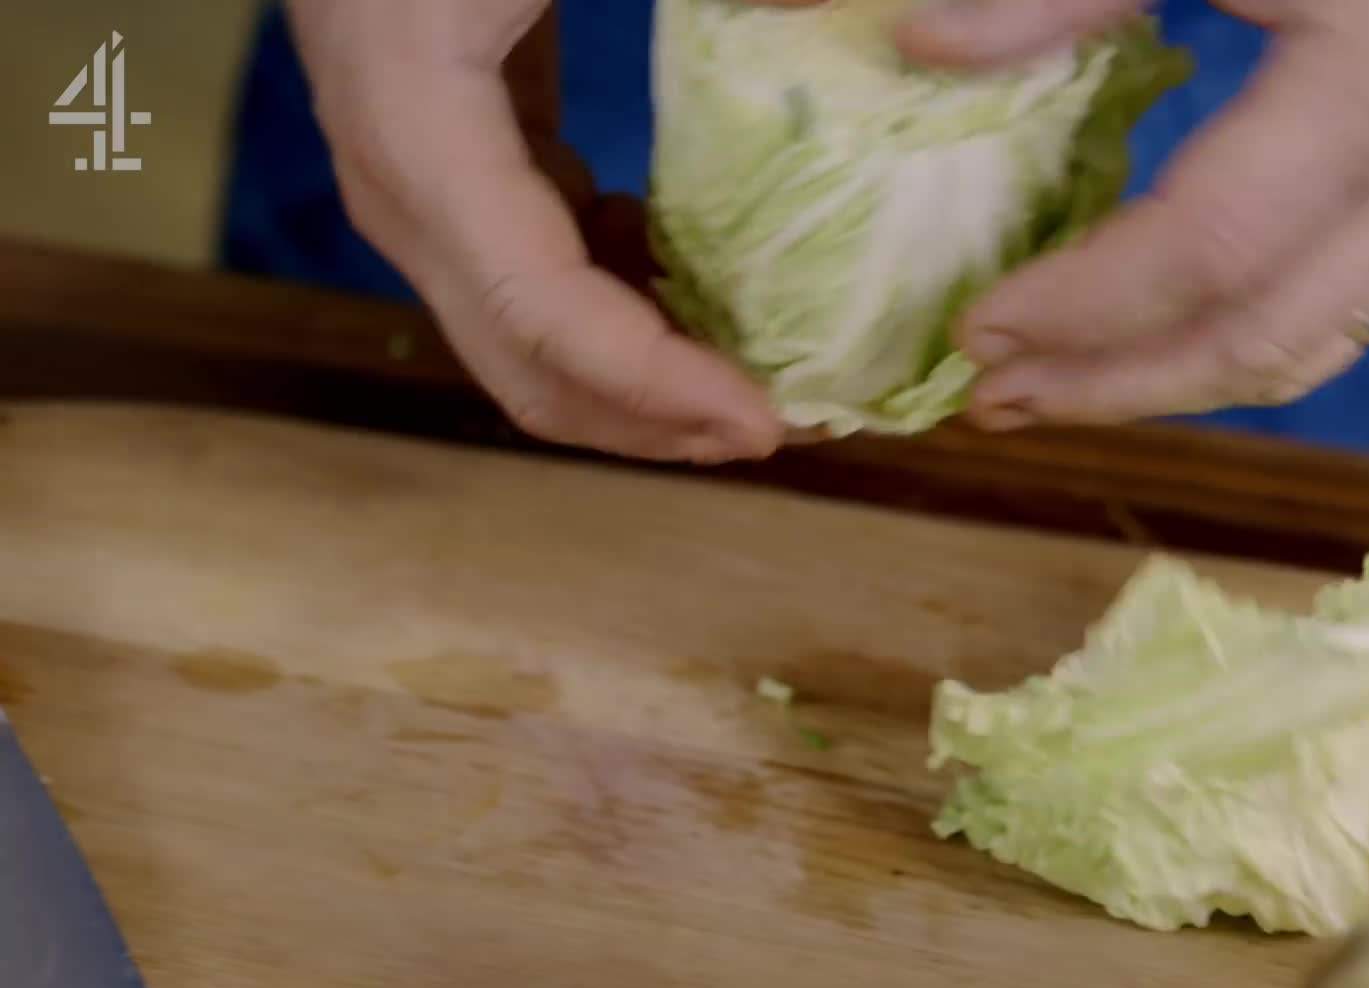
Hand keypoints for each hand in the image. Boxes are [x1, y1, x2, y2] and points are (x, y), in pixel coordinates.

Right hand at [288, 0, 808, 462]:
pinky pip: (538, 287)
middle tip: (789, 429)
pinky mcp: (455, 175)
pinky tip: (704, 298)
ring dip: (648, 383)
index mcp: (422, 135)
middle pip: (532, 368)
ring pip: (531, 345)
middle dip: (660, 421)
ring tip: (767, 381)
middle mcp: (405, 193)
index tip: (766, 418)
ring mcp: (420, 192)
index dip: (656, 383)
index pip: (543, 313)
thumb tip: (827, 10)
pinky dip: (625, 317)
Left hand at [898, 0, 1368, 429]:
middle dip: (1108, 385)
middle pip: (1249, 340)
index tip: (972, 328)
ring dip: (1163, 390)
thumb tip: (919, 48)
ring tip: (1047, 395)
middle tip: (989, 399)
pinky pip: (1330, 323)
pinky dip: (1224, 352)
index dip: (1081, 304)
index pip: (1202, 250)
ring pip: (1296, 356)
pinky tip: (1139, 350)